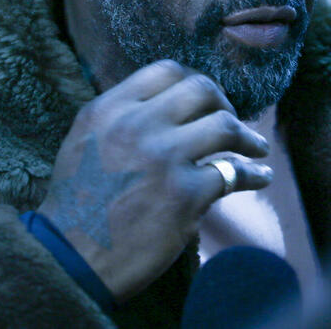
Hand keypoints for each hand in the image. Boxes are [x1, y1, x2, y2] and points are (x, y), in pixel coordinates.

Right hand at [37, 59, 272, 300]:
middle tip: (231, 119)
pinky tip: (260, 177)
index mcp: (110, 110)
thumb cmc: (76, 205)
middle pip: (201, 89)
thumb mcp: (85, 142)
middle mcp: (137, 126)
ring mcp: (164, 158)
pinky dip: (253, 175)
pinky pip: (233, 174)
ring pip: (225, 125)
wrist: (70, 259)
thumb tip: (167, 106)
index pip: (166, 71)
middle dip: (225, 102)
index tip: (206, 98)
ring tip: (257, 147)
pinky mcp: (185, 195)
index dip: (194, 80)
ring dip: (248, 136)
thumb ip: (121, 117)